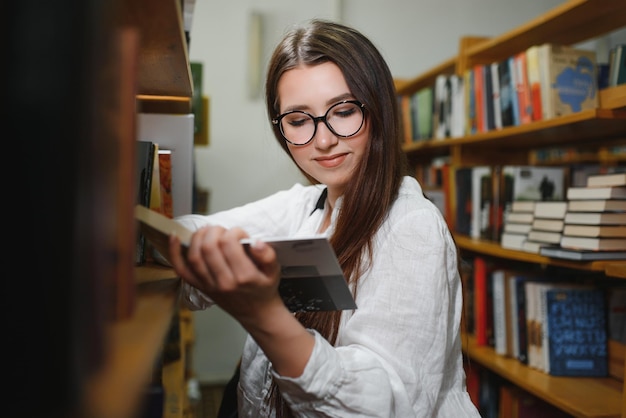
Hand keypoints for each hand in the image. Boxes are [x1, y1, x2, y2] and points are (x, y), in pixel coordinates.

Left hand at [169, 225, 283, 320]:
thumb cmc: (264, 289)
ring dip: (198, 237)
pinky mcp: (201, 288)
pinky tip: (174, 238)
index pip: (230, 244)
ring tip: (207, 231)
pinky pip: (182, 270)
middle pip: (210, 247)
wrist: (257, 313)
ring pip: (195, 256)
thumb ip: (268, 255)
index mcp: (243, 277)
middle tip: (223, 230)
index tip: (240, 233)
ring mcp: (210, 286)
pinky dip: (175, 253)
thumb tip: (256, 242)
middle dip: (214, 231)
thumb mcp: (275, 271)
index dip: (234, 231)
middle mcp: (224, 282)